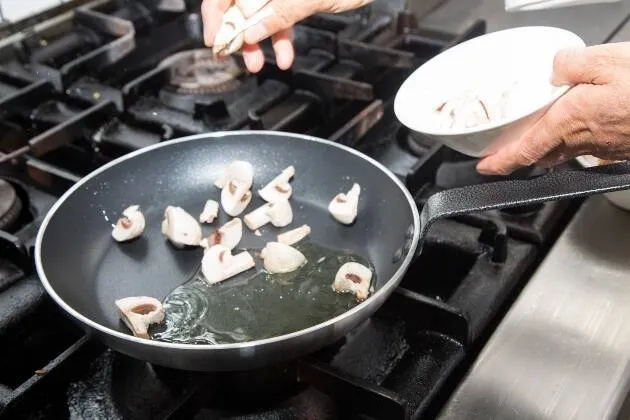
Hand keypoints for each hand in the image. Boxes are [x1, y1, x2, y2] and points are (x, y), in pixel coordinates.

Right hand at [201, 0, 371, 72]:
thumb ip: (278, 12)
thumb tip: (248, 30)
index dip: (215, 17)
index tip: (215, 43)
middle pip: (238, 1)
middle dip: (238, 33)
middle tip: (239, 57)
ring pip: (258, 10)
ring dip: (259, 39)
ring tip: (260, 63)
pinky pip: (280, 12)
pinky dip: (281, 35)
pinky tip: (285, 55)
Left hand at [476, 42, 629, 174]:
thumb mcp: (604, 60)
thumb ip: (569, 63)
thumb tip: (554, 66)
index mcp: (570, 121)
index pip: (525, 150)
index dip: (502, 161)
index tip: (486, 168)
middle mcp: (583, 141)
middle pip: (541, 154)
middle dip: (520, 154)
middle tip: (504, 150)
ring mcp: (604, 147)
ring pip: (564, 151)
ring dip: (546, 147)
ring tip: (536, 135)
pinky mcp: (620, 146)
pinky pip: (588, 146)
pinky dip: (574, 139)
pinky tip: (579, 126)